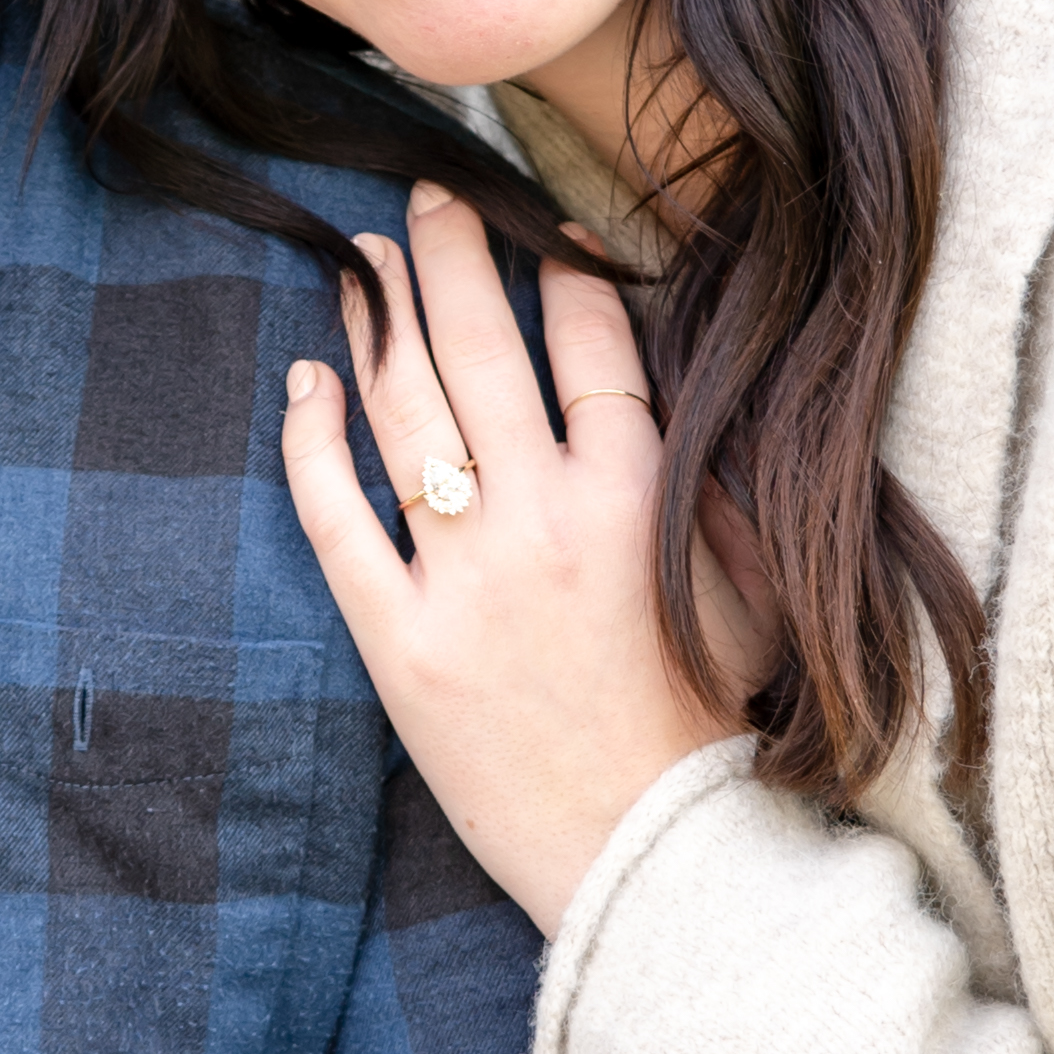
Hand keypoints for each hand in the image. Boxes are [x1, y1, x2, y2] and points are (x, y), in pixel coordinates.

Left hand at [273, 177, 772, 932]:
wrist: (647, 853)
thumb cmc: (709, 725)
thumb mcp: (748, 587)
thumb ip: (710, 481)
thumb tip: (671, 382)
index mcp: (642, 498)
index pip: (592, 343)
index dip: (564, 275)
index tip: (544, 233)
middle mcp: (546, 521)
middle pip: (483, 347)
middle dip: (452, 256)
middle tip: (428, 199)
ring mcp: (463, 580)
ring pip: (405, 413)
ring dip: (380, 321)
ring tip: (366, 262)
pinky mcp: (398, 641)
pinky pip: (336, 518)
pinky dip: (312, 441)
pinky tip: (305, 380)